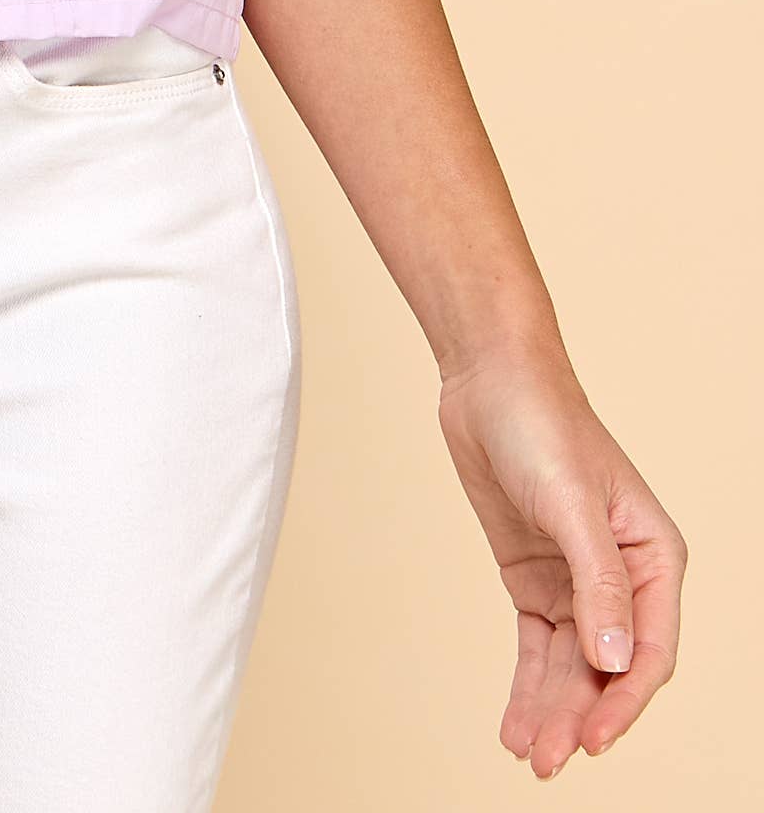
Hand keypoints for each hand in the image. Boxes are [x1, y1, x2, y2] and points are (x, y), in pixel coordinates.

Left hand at [437, 338, 684, 778]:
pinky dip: (529, 685)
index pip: (650, 650)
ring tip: (529, 757)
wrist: (488, 378)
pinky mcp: (536, 578)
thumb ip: (597, 582)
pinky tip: (515, 724)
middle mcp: (623, 578)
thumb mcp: (572, 503)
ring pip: (572, 665)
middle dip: (579, 716)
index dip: (624, 701)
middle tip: (547, 763)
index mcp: (654, 557)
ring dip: (552, 710)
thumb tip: (616, 659)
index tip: (592, 741)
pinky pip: (540, 645)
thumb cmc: (542, 424)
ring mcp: (577, 581)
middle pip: (607, 667)